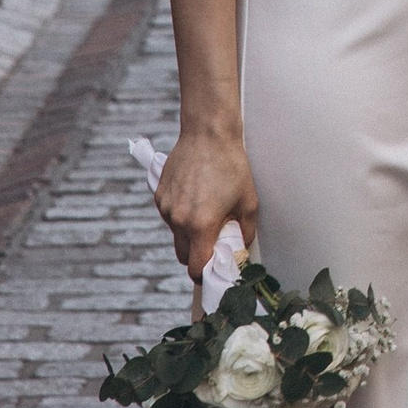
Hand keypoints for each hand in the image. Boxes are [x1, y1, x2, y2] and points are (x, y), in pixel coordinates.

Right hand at [153, 126, 257, 291]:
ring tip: (206, 211)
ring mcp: (166, 207)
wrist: (208, 133)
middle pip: (183, 256)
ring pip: (176, 235)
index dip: (204, 274)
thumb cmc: (231, 165)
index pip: (195, 267)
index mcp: (201, 225)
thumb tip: (240, 247)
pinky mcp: (159, 195)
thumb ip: (244, 231)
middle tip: (212, 243)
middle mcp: (178, 220)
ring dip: (188, 233)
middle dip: (197, 255)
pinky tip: (195, 196)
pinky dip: (181, 215)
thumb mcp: (249, 201)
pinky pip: (169, 216)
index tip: (213, 270)